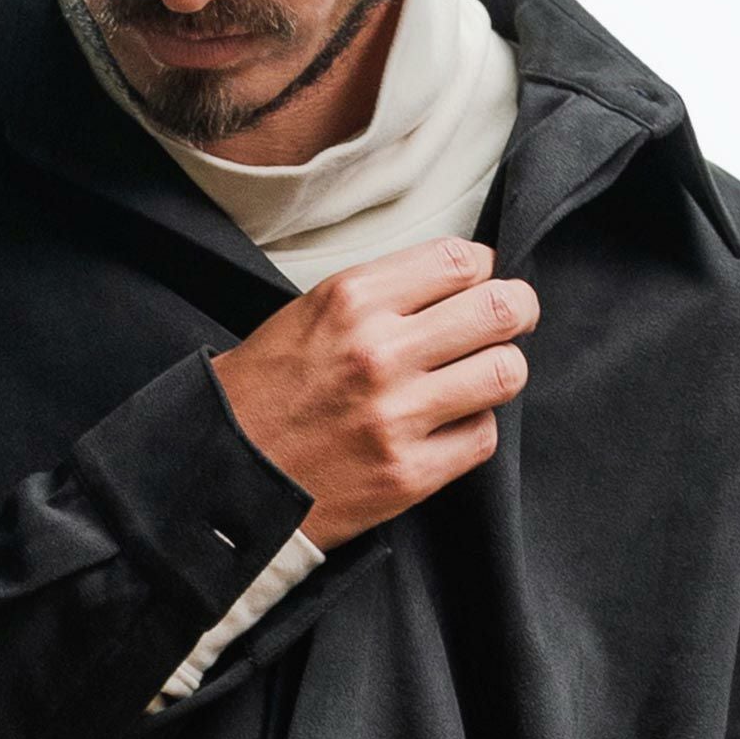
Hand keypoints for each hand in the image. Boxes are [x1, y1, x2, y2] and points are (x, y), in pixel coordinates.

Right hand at [210, 237, 539, 552]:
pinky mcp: (409, 473)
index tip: (478, 285)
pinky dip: (472, 429)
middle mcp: (379, 352)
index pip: (463, 261)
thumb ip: (383, 295)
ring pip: (505, 372)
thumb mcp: (309, 314)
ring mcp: (397, 415)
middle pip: (501, 309)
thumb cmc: (266, 393)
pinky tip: (445, 427)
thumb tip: (462, 279)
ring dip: (499, 371)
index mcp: (351, 300)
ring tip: (478, 376)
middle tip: (509, 321)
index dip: (483, 271)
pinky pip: (483, 436)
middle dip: (516, 311)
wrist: (223, 478)